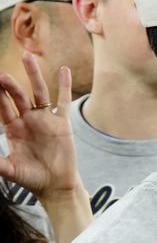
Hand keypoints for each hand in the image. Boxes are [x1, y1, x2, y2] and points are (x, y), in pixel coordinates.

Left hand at [0, 52, 82, 202]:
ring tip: (27, 58)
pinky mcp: (63, 122)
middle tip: (1, 74)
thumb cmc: (31, 178)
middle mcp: (28, 120)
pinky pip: (64, 100)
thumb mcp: (9, 170)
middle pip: (18, 97)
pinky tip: (63, 70)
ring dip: (33, 76)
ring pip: (39, 92)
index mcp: (13, 129)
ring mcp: (46, 119)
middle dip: (10, 86)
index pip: (2, 108)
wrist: (55, 185)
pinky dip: (64, 85)